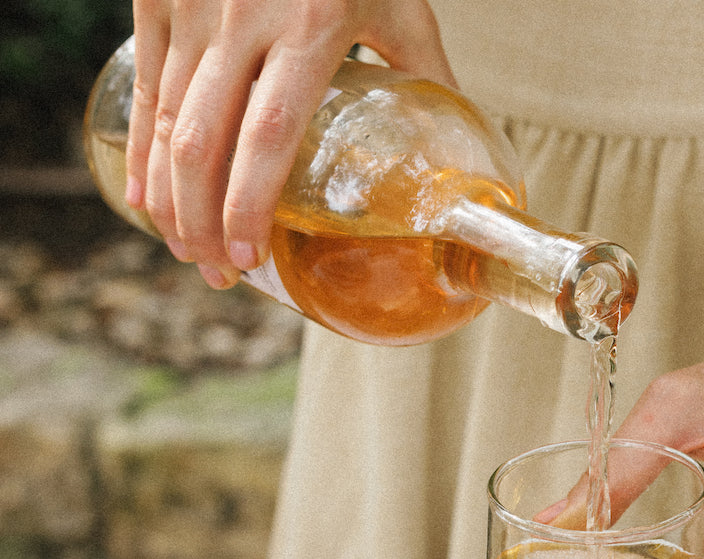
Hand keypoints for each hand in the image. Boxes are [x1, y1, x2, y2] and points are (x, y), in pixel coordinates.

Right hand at [127, 0, 455, 288]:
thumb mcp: (400, 3)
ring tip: (187, 253)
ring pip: (166, 121)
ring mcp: (192, 6)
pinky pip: (145, 88)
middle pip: (204, 142)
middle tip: (217, 275)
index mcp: (311, 26)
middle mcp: (242, 18)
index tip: (248, 256)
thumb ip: (423, 73)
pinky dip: (141, 152)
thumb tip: (450, 150)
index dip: (251, 203)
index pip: (271, 135)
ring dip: (170, 198)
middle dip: (202, 221)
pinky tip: (146, 198)